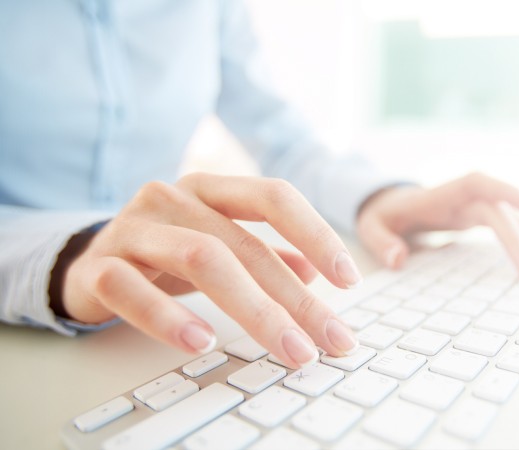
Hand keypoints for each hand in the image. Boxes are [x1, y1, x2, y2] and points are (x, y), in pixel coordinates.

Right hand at [60, 173, 360, 366]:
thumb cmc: (165, 253)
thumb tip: (316, 273)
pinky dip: (168, 318)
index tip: (350, 279)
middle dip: (296, 298)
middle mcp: (172, 198)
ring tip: (287, 348)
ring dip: (253, 309)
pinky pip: (132, 288)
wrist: (84, 262)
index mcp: (210, 190)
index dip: (317, 233)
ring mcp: (133, 228)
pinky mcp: (98, 266)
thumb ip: (265, 254)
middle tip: (330, 338)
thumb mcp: (219, 247)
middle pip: (245, 244)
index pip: (274, 197)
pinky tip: (202, 342)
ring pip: (200, 259)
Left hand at [356, 172, 518, 277]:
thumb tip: (398, 259)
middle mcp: (463, 197)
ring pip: (509, 218)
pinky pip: (505, 226)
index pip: (479, 183)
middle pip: (499, 211)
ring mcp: (472, 207)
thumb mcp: (370, 226)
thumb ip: (380, 241)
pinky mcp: (477, 218)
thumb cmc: (382, 214)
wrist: (387, 204)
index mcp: (441, 194)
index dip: (507, 191)